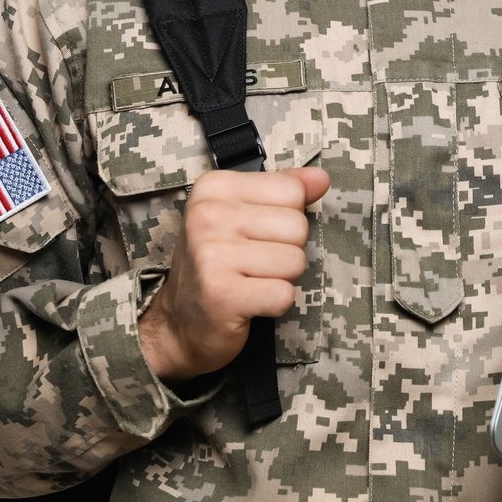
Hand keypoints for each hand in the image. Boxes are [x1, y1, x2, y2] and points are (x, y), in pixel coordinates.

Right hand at [137, 165, 330, 381]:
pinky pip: (284, 294)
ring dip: (282, 278)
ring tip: (252, 281)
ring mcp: (212, 254)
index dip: (286, 218)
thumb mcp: (243, 215)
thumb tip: (321, 178)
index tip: (255, 235)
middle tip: (254, 263)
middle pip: (298, 226)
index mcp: (214, 187)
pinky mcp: (222, 294)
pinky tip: (250, 302)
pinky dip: (275, 304)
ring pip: (296, 260)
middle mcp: (207, 215)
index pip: (292, 191)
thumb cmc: (217, 264)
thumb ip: (284, 190)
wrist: (180, 323)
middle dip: (288, 250)